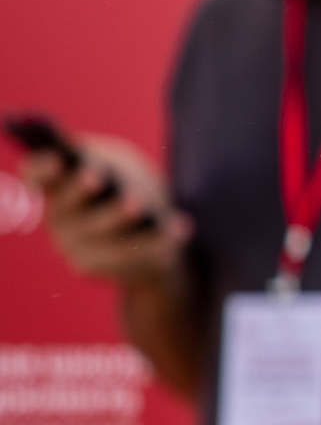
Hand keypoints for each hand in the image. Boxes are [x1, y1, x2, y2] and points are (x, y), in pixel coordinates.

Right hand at [24, 135, 189, 283]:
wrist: (150, 235)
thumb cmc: (129, 185)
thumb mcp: (117, 162)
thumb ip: (103, 156)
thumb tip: (94, 161)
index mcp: (58, 185)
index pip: (37, 173)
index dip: (42, 167)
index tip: (57, 158)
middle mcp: (58, 217)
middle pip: (67, 202)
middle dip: (81, 189)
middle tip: (96, 177)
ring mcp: (73, 246)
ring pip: (98, 230)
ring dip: (117, 216)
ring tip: (136, 204)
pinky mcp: (97, 268)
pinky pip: (130, 255)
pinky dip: (157, 240)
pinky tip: (179, 227)